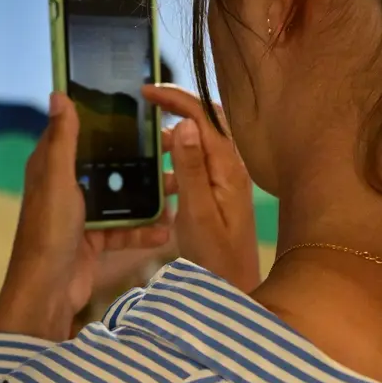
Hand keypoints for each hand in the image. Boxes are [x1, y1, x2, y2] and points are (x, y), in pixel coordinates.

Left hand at [0, 92, 172, 340]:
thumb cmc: (48, 232)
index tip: (139, 107)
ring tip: (179, 187)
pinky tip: (169, 228)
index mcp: (52, 167)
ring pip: (121, 197)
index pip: (79, 132)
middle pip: (108, 164)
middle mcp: (66, 187)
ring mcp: (81, 215)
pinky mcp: (94, 241)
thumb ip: (63, 140)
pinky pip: (125, 229)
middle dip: (140, 159)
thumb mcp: (58, 180)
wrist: (47, 292)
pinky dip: (145, 230)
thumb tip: (59, 94)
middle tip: (174, 148)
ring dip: (148, 195)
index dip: (105, 119)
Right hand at [143, 84, 261, 293]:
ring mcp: (229, 180)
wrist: (236, 291)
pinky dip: (178, 161)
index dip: (176, 98)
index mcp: (228, 167)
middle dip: (176, 108)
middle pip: (207, 122)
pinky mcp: (223, 194)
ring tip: (147, 146)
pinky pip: (199, 165)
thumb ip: (191, 169)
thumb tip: (185, 124)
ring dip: (175, 138)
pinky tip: (160, 178)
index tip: (146, 91)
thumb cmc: (215, 259)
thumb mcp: (197, 213)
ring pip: (201, 143)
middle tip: (145, 105)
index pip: (204, 115)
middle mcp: (233, 168)